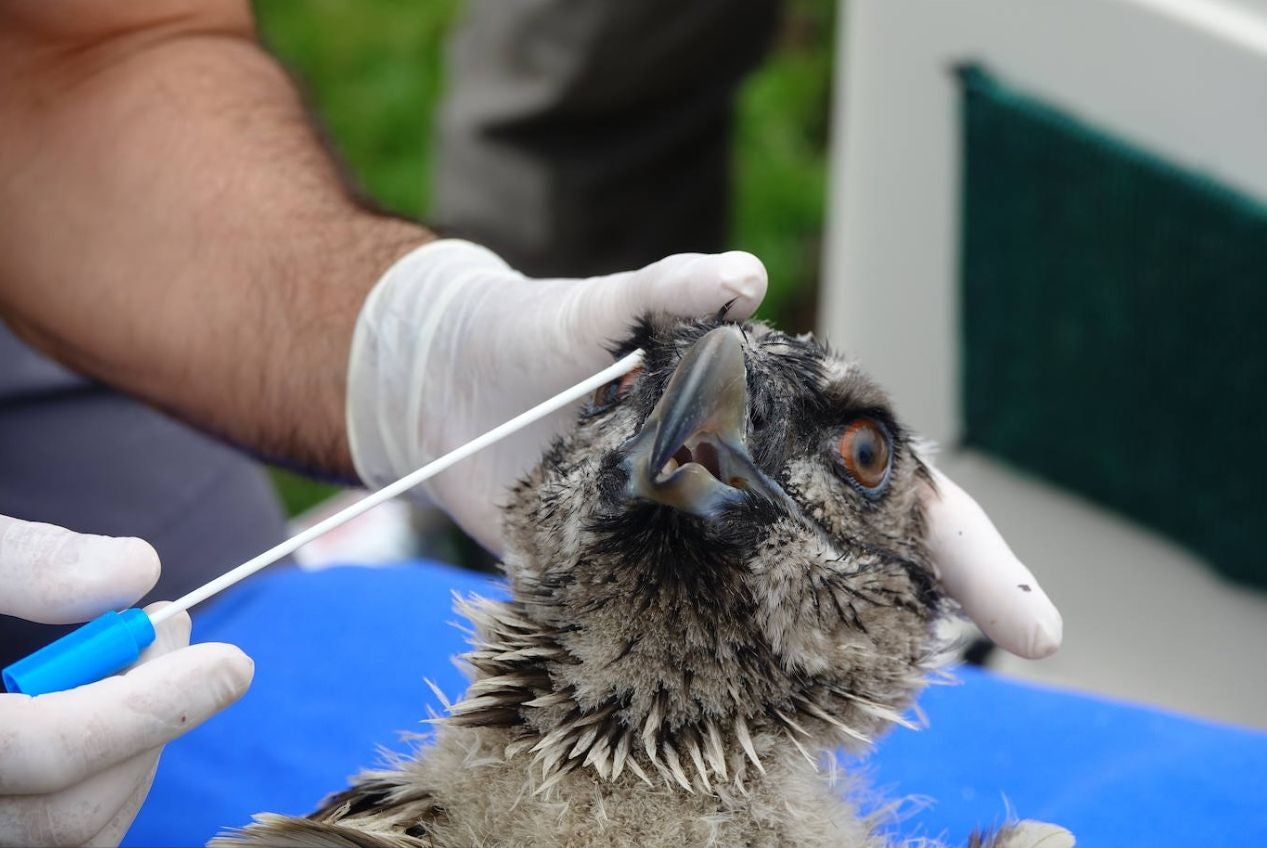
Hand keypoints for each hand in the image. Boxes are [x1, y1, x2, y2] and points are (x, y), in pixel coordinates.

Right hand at [0, 516, 252, 846]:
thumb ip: (22, 563)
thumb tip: (136, 570)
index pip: (47, 750)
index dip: (150, 706)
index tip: (233, 662)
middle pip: (67, 812)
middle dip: (149, 722)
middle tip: (173, 631)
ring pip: (71, 839)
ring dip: (132, 756)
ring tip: (139, 665)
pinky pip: (54, 838)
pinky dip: (101, 783)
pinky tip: (106, 712)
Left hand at [345, 240, 1059, 658]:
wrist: (444, 396)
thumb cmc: (534, 338)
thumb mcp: (598, 311)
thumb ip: (665, 293)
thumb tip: (745, 277)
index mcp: (767, 424)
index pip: (888, 487)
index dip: (967, 551)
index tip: (1035, 625)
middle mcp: (749, 497)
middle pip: (859, 568)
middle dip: (919, 625)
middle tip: (972, 680)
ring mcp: (697, 556)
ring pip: (790, 625)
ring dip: (834, 676)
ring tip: (870, 727)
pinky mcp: (634, 597)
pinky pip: (699, 653)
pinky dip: (733, 693)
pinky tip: (761, 737)